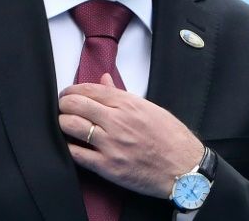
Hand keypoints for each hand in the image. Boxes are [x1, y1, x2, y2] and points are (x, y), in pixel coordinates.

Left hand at [58, 73, 203, 197]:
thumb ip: (122, 94)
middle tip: (62, 108)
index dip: (72, 90)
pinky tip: (71, 144)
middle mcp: (117, 121)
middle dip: (63, 104)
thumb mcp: (149, 108)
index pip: (89, 89)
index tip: (67, 94)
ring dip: (63, 123)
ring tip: (65, 124)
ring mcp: (112, 144)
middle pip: (75, 105)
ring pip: (71, 126)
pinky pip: (77, 154)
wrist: (186, 170)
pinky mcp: (109, 167)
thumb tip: (104, 79)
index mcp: (127, 104)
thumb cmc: (171, 138)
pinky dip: (69, 146)